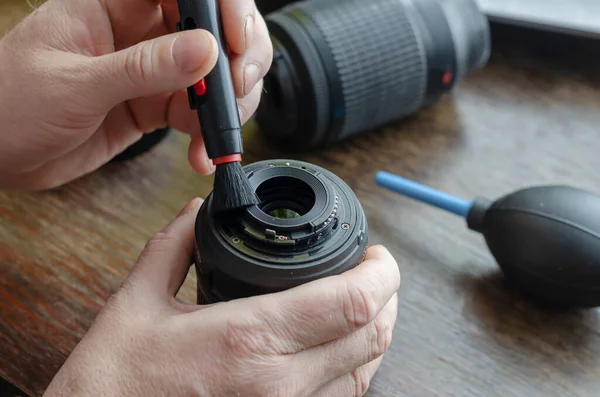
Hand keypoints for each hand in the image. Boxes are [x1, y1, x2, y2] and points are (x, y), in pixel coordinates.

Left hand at [0, 0, 271, 189]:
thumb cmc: (8, 105)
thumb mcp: (74, 85)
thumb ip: (141, 68)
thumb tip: (205, 50)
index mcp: (113, 5)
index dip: (222, 6)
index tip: (236, 40)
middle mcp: (138, 33)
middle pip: (213, 27)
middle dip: (238, 57)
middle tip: (237, 89)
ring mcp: (150, 71)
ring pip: (213, 74)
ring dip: (228, 104)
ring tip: (217, 135)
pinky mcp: (154, 106)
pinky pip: (196, 114)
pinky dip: (208, 135)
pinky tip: (202, 154)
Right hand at [44, 198, 400, 396]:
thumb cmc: (114, 383)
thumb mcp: (135, 304)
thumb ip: (173, 248)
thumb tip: (195, 211)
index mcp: (248, 339)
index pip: (349, 302)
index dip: (380, 272)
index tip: (376, 253)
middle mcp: (280, 384)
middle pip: (371, 336)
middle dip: (387, 296)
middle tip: (374, 270)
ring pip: (366, 371)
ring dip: (376, 331)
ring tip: (364, 302)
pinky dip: (354, 366)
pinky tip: (338, 346)